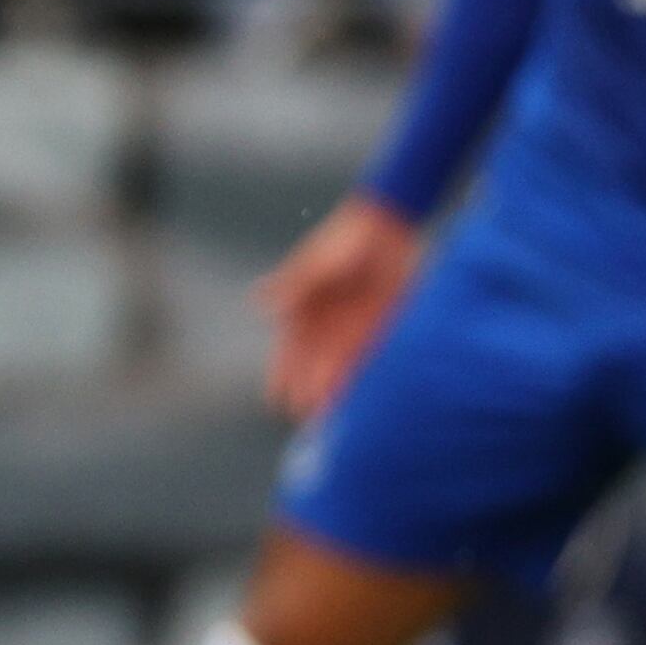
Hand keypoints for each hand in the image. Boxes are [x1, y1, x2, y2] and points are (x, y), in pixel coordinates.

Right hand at [259, 192, 425, 421]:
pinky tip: (367, 399)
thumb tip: (257, 303)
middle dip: (309, 391)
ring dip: (337, 391)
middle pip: (315, 367)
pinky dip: (367, 379)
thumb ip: (292, 285)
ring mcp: (353, 330)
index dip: (281, 377)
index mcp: (303, 313)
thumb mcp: (316, 262)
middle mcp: (326, 327)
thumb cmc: (344, 240)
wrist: (387, 227)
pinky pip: (372, 360)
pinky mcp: (380, 328)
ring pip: (342, 370)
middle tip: (306, 416)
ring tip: (332, 417)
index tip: (276, 401)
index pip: (288, 352)